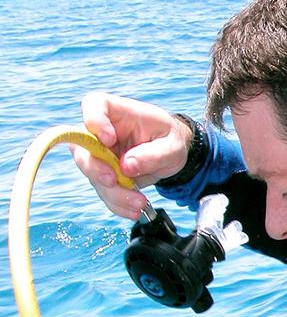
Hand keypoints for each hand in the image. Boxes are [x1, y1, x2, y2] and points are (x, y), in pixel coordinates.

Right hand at [72, 92, 193, 219]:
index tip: (109, 139)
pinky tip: (133, 210)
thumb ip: (152, 154)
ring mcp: (99, 156)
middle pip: (82, 148)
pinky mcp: (104, 176)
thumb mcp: (172, 145)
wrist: (171, 153)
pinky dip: (118, 204)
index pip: (93, 105)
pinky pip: (104, 192)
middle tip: (113, 181)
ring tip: (140, 203)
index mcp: (116, 111)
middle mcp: (100, 133)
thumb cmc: (170, 139)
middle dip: (96, 169)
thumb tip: (127, 167)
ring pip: (94, 177)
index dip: (94, 122)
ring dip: (114, 194)